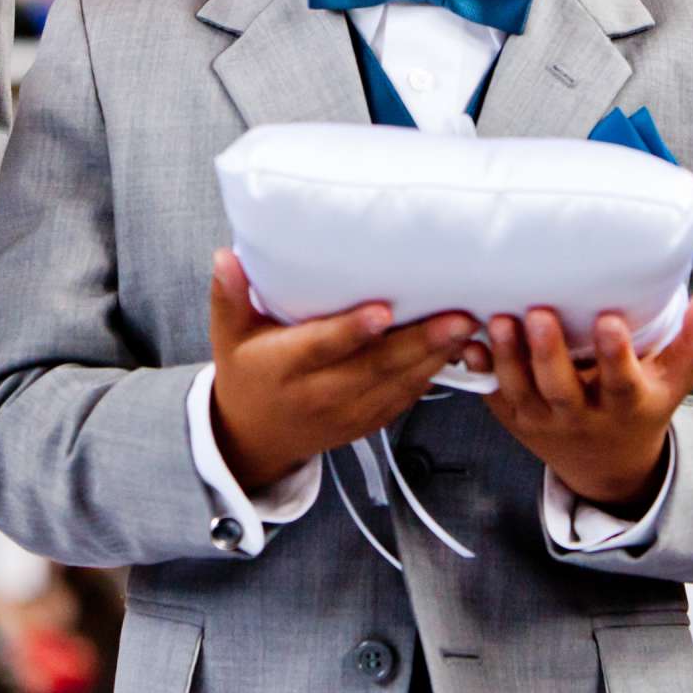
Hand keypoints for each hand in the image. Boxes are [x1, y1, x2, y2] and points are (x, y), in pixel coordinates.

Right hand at [206, 250, 477, 493]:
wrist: (257, 435)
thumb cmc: (248, 371)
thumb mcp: (229, 334)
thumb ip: (229, 295)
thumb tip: (226, 256)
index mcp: (283, 368)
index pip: (322, 348)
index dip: (353, 331)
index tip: (384, 310)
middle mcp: (318, 393)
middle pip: (373, 368)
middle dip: (418, 342)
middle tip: (456, 315)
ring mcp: (346, 412)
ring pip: (395, 386)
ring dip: (434, 358)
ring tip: (466, 326)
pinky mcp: (367, 422)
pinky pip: (402, 400)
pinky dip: (429, 377)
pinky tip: (454, 351)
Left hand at [473, 294, 692, 510]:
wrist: (606, 465)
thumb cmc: (641, 407)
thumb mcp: (674, 383)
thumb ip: (691, 341)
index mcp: (624, 405)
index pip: (620, 381)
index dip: (614, 353)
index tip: (608, 320)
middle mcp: (580, 416)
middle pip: (560, 388)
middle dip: (548, 352)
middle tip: (539, 312)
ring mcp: (542, 420)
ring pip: (520, 391)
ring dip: (507, 357)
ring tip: (499, 320)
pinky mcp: (513, 417)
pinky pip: (493, 395)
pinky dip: (480, 371)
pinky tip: (469, 342)